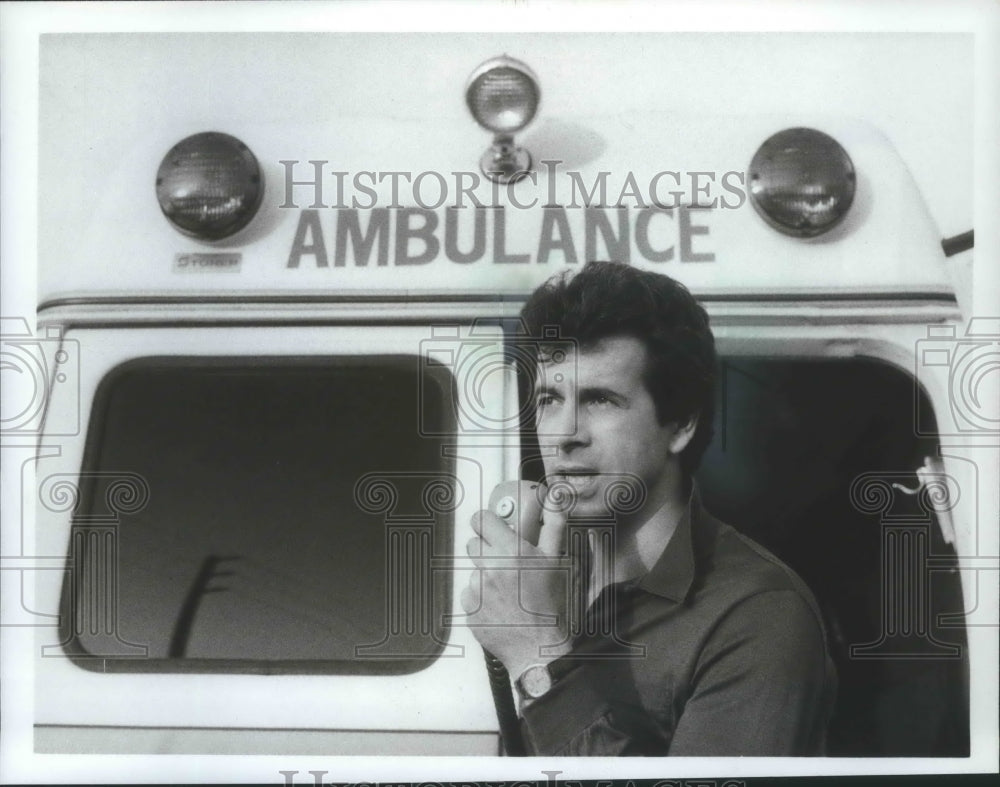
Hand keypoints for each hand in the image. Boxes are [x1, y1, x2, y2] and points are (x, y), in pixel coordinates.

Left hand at [460, 492, 579, 677]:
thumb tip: (555, 497)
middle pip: (474, 544)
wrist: (540, 649)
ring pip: (473, 570)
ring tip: (508, 589)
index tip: (493, 528)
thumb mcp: (558, 561)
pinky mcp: (469, 609)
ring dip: (486, 575)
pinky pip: (469, 594)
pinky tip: (500, 605)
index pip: (482, 520)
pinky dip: (481, 598)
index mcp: (512, 552)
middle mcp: (491, 568)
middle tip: (507, 563)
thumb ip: (554, 524)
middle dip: (488, 549)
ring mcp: (478, 590)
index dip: (487, 522)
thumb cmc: (552, 607)